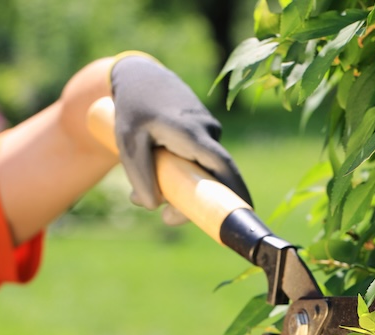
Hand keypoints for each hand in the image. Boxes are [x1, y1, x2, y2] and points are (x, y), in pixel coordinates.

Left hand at [110, 53, 251, 214]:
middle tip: (167, 218)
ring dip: (180, 187)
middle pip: (213, 176)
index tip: (247, 211)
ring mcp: (208, 131)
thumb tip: (152, 206)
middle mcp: (207, 131)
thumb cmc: (133, 108)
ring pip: (202, 170)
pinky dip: (181, 173)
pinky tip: (154, 170)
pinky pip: (198, 160)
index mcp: (193, 133)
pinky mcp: (203, 134)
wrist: (141, 75)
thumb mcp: (127, 142)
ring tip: (143, 193)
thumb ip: (139, 175)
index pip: (223, 166)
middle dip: (197, 202)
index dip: (236, 190)